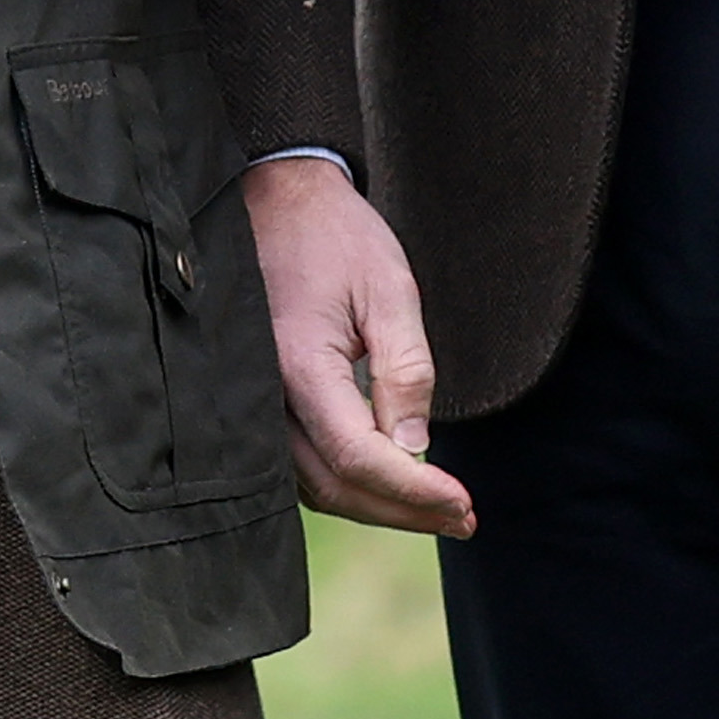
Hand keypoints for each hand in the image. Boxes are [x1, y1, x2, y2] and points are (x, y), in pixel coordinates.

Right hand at [244, 159, 475, 537]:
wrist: (274, 199)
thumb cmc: (334, 236)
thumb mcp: (389, 289)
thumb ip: (405, 370)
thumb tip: (416, 450)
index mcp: (298, 366)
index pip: (359, 457)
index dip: (414, 490)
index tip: (464, 504)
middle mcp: (264, 397)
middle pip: (335, 486)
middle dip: (403, 511)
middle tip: (462, 518)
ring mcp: (254, 404)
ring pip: (314, 487)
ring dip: (375, 506)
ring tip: (437, 508)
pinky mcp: (258, 403)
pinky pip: (298, 467)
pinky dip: (345, 485)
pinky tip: (388, 484)